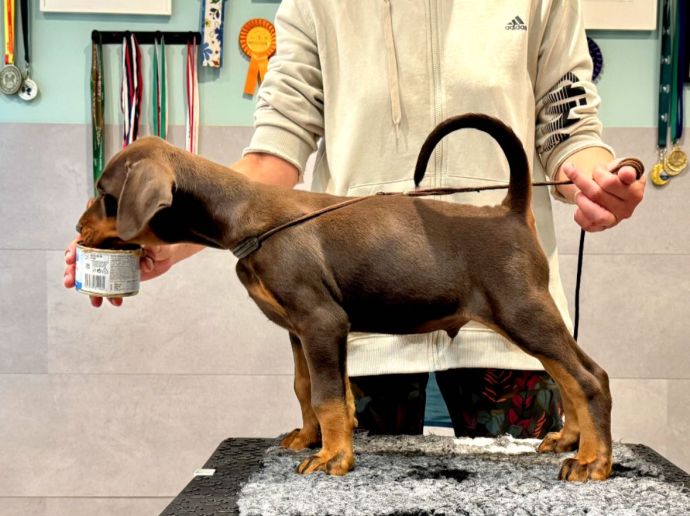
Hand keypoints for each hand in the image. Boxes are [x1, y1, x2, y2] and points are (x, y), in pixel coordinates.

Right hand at [64, 240, 180, 306]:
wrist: (166, 253)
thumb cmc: (156, 241)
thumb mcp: (152, 240)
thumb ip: (147, 249)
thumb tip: (144, 264)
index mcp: (108, 236)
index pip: (85, 240)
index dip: (74, 249)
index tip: (69, 259)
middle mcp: (106, 250)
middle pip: (83, 260)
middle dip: (74, 272)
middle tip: (70, 282)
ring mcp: (111, 265)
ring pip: (93, 277)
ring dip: (90, 290)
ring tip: (94, 301)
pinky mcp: (119, 277)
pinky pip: (109, 287)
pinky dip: (110, 296)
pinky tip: (113, 301)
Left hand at [561, 160, 645, 231]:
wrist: (611, 190)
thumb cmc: (616, 177)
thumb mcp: (622, 166)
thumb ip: (624, 167)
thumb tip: (626, 173)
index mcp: (634, 190)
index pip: (618, 180)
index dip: (611, 174)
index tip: (608, 170)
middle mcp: (627, 207)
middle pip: (597, 193)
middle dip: (581, 181)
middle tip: (577, 174)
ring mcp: (615, 219)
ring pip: (592, 212)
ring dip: (580, 199)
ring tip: (580, 192)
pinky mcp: (603, 227)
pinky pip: (587, 224)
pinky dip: (578, 213)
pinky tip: (581, 204)